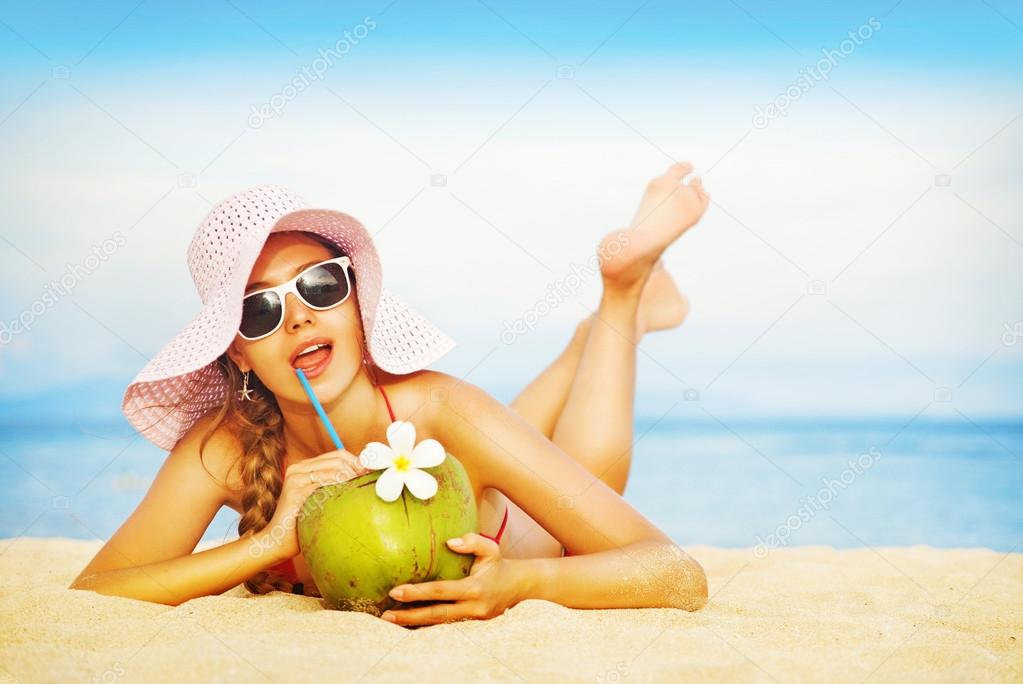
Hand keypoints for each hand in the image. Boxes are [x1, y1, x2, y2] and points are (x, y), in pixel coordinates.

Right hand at [257, 449, 370, 561]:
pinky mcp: (295, 491)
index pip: (338, 455)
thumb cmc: (302, 523)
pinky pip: (324, 483)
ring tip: (358, 491)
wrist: (277, 542)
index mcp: (303, 467)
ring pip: (333, 469)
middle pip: (338, 459)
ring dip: (350, 479)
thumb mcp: (320, 499)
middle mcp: (298, 468)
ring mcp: (295, 478)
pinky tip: (345, 498)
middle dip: (357, 469)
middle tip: (367, 482)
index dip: (357, 462)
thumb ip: (333, 486)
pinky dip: (338, 488)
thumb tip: (363, 477)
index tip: (370, 474)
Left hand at [380, 533, 528, 626]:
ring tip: (391, 620)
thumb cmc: (499, 565)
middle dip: (409, 616)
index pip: (440, 592)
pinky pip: (445, 625)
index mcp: (474, 589)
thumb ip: (472, 541)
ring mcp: (472, 620)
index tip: (396, 591)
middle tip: (386, 615)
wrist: (519, 587)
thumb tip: (449, 543)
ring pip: (438, 624)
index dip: (417, 593)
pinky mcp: (470, 625)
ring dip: (414, 623)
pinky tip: (409, 621)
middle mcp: (472, 608)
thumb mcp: (491, 548)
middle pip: (435, 616)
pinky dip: (426, 624)